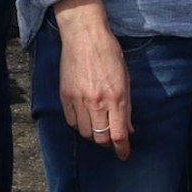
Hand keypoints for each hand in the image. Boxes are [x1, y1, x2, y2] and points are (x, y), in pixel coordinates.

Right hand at [53, 0, 133, 159]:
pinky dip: (78, 125)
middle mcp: (96, 101)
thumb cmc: (110, 54)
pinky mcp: (64, 96)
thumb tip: (128, 129)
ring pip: (84, 132)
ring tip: (99, 127)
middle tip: (112, 139)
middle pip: (99, 137)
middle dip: (107, 142)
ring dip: (93, 134)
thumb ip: (126, 106)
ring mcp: (78, 100)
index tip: (124, 155)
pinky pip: (70, 121)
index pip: (118, 133)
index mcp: (116, 96)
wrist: (85, 36)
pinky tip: (84, 119)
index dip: (122, 149)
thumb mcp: (126, 78)